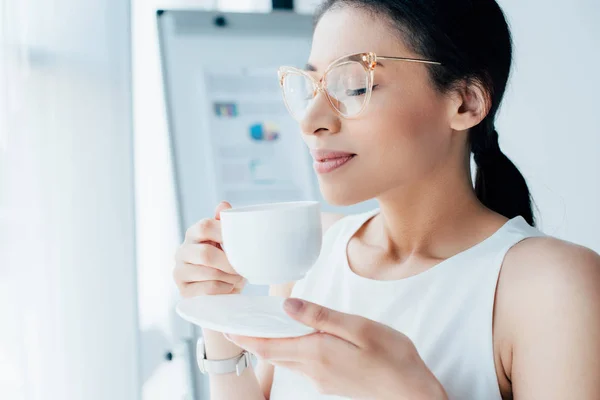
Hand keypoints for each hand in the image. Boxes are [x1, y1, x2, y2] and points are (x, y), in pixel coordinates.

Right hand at [173, 201, 245, 296]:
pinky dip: (224, 289)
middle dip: (229, 263)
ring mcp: (179, 271)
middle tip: (242, 268)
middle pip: (206, 254)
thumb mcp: (227, 240)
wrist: (224, 289)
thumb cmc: (226, 260)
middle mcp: (182, 251)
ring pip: (208, 273)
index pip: (204, 226)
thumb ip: (225, 223)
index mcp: (193, 234)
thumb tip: (223, 205)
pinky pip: (207, 290)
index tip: (241, 243)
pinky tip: (229, 288)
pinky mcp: (183, 291)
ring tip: (237, 278)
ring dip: (229, 277)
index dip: (224, 233)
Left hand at [225, 298, 447, 399]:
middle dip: (254, 341)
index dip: (247, 337)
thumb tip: (287, 306)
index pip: (270, 344)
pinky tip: (296, 339)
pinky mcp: (330, 382)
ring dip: (270, 346)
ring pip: (286, 360)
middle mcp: (313, 369)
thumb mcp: (358, 328)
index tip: (227, 328)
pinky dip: (289, 351)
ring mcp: (321, 379)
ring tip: (261, 329)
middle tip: (238, 326)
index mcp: (316, 352)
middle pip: (273, 354)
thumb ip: (320, 317)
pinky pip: (300, 365)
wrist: (411, 392)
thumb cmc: (391, 357)